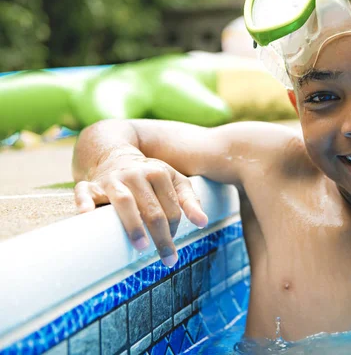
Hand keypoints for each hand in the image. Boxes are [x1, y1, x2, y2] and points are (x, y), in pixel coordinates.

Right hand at [74, 154, 207, 266]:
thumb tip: (203, 223)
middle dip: (161, 236)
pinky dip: (85, 203)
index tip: (172, 244)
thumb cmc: (150, 175)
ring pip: (124, 202)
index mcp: (159, 172)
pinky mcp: (90, 185)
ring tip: (141, 246)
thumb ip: (190, 201)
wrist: (114, 154)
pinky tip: (86, 214)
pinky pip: (84, 193)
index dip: (175, 228)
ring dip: (133, 224)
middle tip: (168, 259)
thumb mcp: (174, 181)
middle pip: (152, 209)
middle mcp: (136, 174)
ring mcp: (112, 179)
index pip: (172, 207)